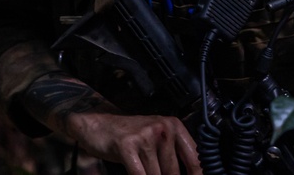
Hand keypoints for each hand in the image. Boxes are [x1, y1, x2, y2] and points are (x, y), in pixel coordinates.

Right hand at [66, 111, 200, 174]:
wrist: (98, 124)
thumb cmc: (130, 136)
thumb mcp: (156, 140)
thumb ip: (174, 157)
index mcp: (174, 126)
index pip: (195, 159)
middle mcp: (162, 128)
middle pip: (173, 172)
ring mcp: (144, 135)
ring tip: (144, 172)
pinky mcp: (127, 145)